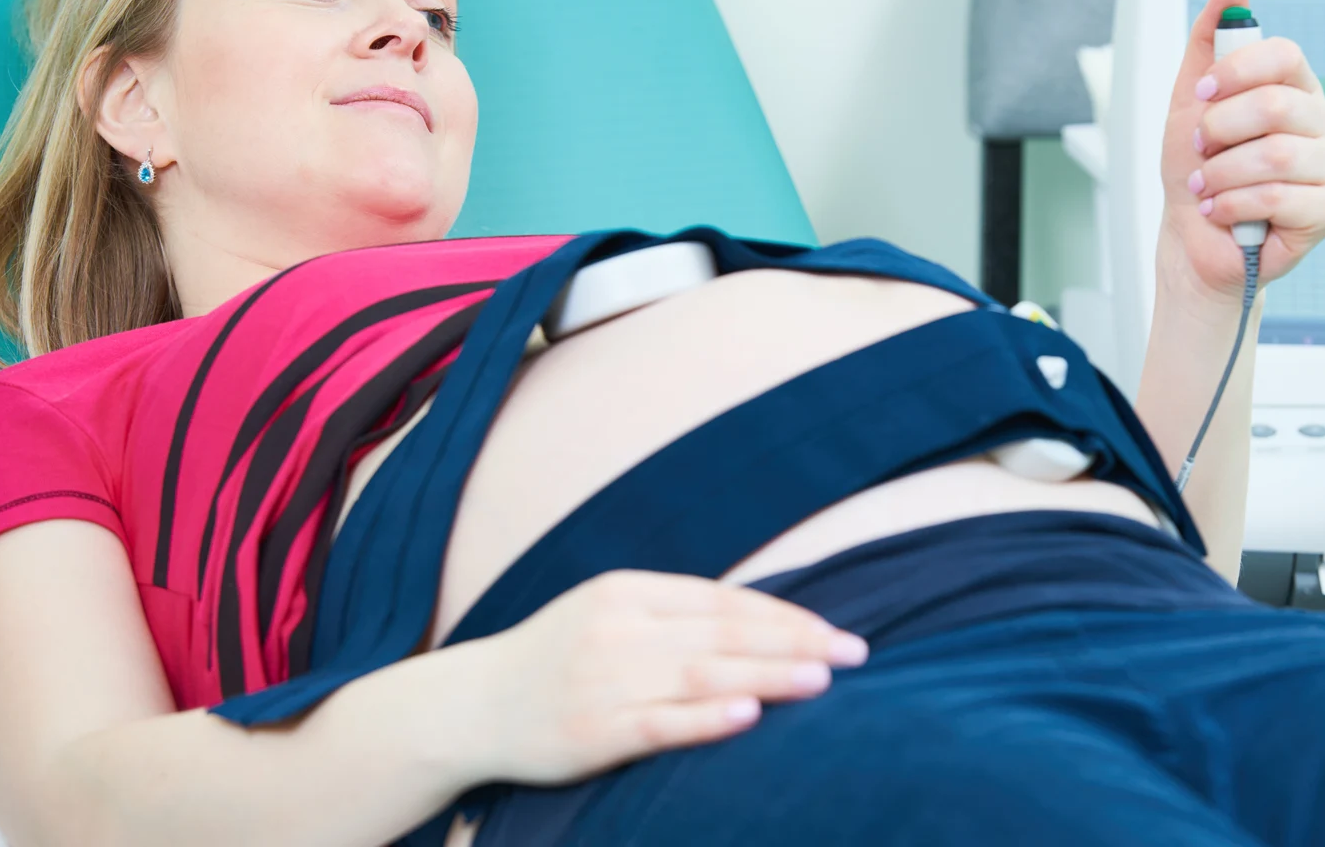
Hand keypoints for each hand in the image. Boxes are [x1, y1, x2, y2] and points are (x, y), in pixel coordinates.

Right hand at [449, 570, 867, 785]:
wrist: (471, 707)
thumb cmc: (553, 660)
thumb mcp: (605, 614)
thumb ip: (671, 615)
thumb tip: (760, 621)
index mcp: (625, 592)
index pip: (722, 599)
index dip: (783, 614)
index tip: (833, 629)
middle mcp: (617, 629)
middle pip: (723, 633)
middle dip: (794, 642)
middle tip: (852, 652)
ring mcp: (604, 681)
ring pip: (702, 675)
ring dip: (767, 676)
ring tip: (820, 679)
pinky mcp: (592, 731)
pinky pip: (660, 724)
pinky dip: (707, 719)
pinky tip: (749, 716)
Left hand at [1159, 0, 1324, 305]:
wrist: (1193, 238)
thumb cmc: (1197, 169)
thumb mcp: (1191, 99)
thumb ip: (1210, 39)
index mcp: (1297, 90)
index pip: (1285, 55)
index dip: (1238, 70)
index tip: (1203, 93)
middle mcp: (1324, 123)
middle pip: (1277, 105)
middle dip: (1221, 130)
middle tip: (1200, 150)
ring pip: (1276, 155)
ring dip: (1222, 173)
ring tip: (1205, 187)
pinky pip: (1280, 198)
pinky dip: (1234, 205)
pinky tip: (1222, 211)